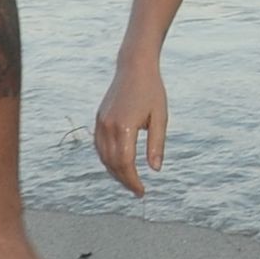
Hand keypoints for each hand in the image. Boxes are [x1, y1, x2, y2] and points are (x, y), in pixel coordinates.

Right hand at [95, 61, 167, 196]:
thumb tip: (156, 169)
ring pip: (103, 157)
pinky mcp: (99, 119)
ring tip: (129, 181)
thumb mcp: (160, 117)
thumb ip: (157, 144)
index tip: (142, 192)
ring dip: (115, 172)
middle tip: (138, 191)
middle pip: (112, 164)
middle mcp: (108, 127)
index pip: (125, 164)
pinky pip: (99, 147)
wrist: (134, 67)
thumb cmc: (152, 91)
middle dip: (124, 180)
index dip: (132, 181)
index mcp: (124, 127)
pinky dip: (107, 160)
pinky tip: (118, 165)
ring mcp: (101, 123)